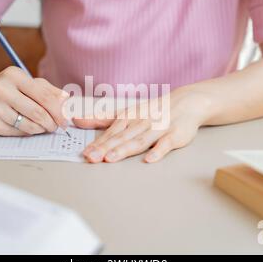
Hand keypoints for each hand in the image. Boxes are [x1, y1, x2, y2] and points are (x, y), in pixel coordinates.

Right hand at [0, 66, 68, 135]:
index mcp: (14, 75)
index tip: (65, 119)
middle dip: (52, 122)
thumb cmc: (7, 88)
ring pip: (30, 125)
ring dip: (42, 129)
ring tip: (45, 127)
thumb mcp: (26, 82)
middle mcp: (2, 90)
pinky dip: (29, 131)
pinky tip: (29, 127)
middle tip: (57, 126)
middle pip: (38, 113)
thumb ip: (48, 90)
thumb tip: (67, 101)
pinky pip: (19, 132)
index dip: (59, 111)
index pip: (44, 97)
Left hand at [73, 88, 212, 162]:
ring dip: (125, 149)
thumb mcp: (126, 113)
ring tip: (111, 158)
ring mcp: (158, 128)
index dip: (98, 143)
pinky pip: (166, 144)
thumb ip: (101, 119)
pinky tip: (149, 159)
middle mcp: (141, 122)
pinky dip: (158, 151)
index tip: (85, 153)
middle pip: (122, 137)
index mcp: (129, 117)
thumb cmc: (152, 111)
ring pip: (140, 140)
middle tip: (92, 158)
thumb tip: (76, 120)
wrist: (185, 102)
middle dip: (106, 147)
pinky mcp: (175, 135)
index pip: (111, 132)